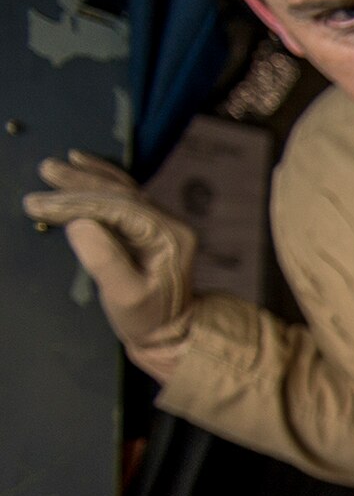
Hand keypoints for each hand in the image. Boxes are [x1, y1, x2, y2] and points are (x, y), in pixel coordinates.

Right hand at [23, 150, 195, 381]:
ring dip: (86, 178)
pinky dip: (100, 180)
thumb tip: (79, 225)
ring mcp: (160, 223)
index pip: (118, 210)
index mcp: (169, 237)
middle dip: (79, 185)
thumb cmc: (149, 319)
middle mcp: (169, 224)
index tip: (41, 205)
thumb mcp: (126, 297)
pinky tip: (82, 163)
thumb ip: (105, 261)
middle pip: (119, 194)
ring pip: (120, 191)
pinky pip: (122, 195)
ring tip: (53, 168)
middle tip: (45, 173)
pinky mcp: (146, 227)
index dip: (77, 204)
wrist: (170, 332)